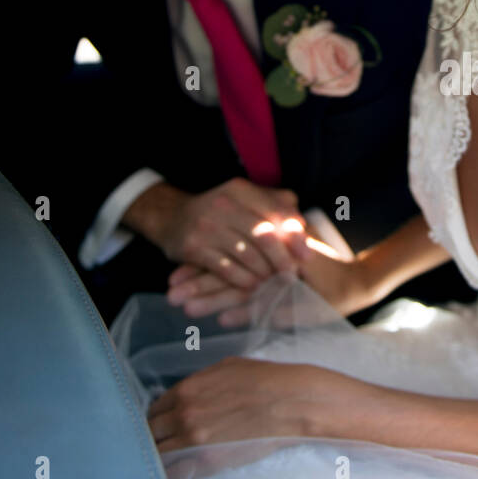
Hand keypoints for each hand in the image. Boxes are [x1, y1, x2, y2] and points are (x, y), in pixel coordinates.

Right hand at [126, 178, 311, 290]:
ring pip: (247, 255)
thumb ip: (276, 205)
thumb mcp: (245, 199)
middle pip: (264, 236)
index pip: (277, 212)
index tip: (306, 256)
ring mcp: (206, 226)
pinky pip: (226, 269)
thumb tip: (304, 226)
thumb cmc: (220, 212)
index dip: (295, 236)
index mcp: (241, 190)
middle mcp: (223, 204)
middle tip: (292, 275)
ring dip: (264, 273)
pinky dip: (243, 281)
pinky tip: (252, 287)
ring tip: (275, 283)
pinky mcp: (193, 247)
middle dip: (282, 259)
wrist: (170, 217)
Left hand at [147, 357, 358, 452]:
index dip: (159, 418)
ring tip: (174, 456)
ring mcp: (193, 439)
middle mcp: (183, 414)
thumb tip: (187, 395)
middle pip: (151, 432)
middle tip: (167, 441)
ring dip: (163, 454)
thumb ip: (200, 384)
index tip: (165, 424)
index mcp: (186, 390)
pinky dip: (174, 471)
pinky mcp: (207, 460)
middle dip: (157, 436)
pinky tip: (180, 469)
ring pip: (158, 454)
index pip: (154, 409)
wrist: (291, 401)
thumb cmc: (265, 380)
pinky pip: (176, 471)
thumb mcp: (226, 369)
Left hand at [165, 241, 384, 325]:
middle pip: (230, 272)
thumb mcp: (285, 274)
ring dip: (214, 299)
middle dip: (198, 285)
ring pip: (243, 287)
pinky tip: (223, 321)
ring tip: (188, 309)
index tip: (173, 279)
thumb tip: (216, 293)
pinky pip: (268, 304)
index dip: (200, 270)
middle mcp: (272, 265)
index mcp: (267, 257)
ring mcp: (285, 279)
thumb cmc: (318, 280)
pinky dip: (247, 313)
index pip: (228, 261)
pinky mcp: (299, 294)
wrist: (356, 284)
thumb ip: (256, 275)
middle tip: (171, 295)